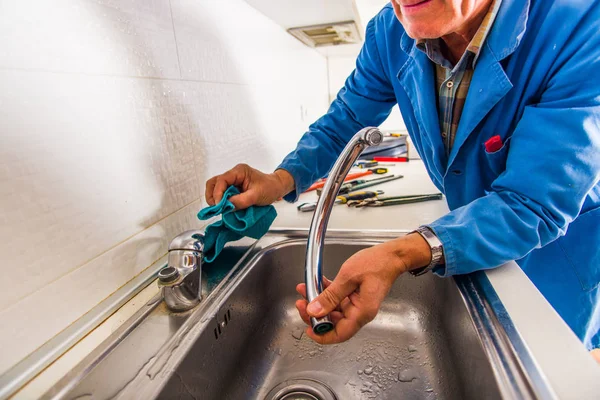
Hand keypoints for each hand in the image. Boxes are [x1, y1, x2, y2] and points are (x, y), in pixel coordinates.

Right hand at [205, 164, 294, 209]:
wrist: (277, 187)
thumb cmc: (270, 188)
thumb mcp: (256, 196)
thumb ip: (241, 201)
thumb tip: (227, 207)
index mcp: (239, 171)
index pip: (222, 180)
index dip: (218, 193)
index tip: (219, 205)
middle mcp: (233, 174)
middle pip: (214, 182)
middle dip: (212, 196)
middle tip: (216, 208)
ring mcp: (232, 181)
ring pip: (215, 188)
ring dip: (215, 199)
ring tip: (220, 209)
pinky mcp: (233, 188)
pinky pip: (222, 194)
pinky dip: (221, 201)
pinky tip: (224, 208)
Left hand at [295, 233, 431, 343]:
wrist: (391, 256)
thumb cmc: (376, 264)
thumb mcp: (348, 277)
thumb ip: (330, 296)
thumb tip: (314, 311)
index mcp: (362, 312)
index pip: (340, 334)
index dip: (322, 335)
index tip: (308, 328)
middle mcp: (360, 312)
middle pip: (334, 323)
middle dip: (315, 314)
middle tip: (302, 303)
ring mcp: (358, 305)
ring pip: (333, 310)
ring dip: (318, 302)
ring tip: (305, 290)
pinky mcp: (355, 297)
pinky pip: (338, 300)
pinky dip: (326, 294)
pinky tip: (317, 284)